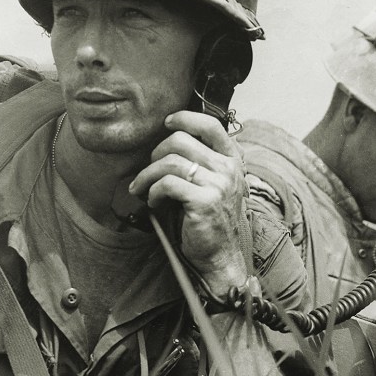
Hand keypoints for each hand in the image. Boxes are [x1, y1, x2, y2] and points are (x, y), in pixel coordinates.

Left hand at [129, 111, 247, 293]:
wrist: (222, 256)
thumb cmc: (212, 220)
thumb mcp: (215, 185)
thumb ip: (203, 162)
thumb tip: (169, 140)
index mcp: (233, 161)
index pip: (211, 125)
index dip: (185, 118)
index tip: (167, 123)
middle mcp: (229, 169)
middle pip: (181, 140)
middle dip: (156, 153)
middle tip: (148, 170)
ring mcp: (219, 185)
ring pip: (170, 162)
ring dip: (147, 175)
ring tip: (141, 188)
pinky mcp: (205, 202)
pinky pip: (167, 184)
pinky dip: (152, 191)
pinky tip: (153, 201)